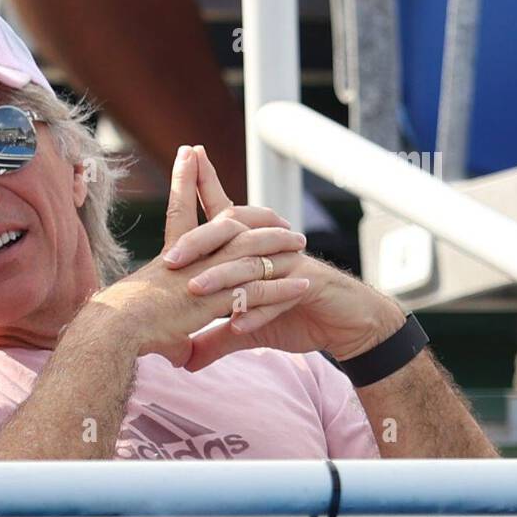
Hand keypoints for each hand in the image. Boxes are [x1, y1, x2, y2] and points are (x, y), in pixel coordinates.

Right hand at [88, 144, 309, 365]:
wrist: (115, 329)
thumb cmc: (121, 326)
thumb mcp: (150, 324)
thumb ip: (175, 337)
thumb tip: (183, 354)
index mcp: (169, 257)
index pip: (179, 210)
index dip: (185, 180)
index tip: (191, 154)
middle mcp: (190, 260)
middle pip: (229, 224)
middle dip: (255, 216)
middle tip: (278, 215)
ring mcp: (205, 277)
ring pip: (251, 252)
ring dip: (278, 248)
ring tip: (301, 243)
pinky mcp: (217, 300)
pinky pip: (258, 290)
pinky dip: (282, 287)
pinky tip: (303, 284)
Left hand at [163, 146, 404, 371]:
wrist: (345, 325)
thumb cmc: (295, 316)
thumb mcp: (248, 328)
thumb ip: (215, 338)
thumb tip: (184, 359)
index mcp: (251, 249)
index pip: (222, 215)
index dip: (205, 185)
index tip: (186, 156)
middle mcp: (269, 248)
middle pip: (231, 231)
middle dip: (198, 240)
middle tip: (171, 257)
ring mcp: (289, 264)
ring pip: (251, 265)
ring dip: (223, 278)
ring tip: (196, 290)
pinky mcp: (309, 285)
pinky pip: (279, 296)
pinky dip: (258, 311)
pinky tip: (238, 325)